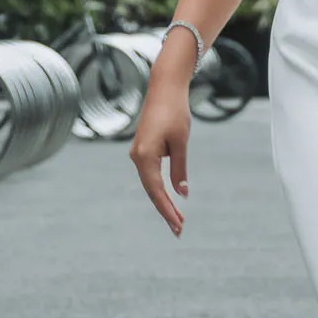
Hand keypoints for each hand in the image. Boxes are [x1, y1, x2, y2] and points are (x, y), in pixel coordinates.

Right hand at [129, 83, 192, 235]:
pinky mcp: (142, 149)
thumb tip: (181, 193)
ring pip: (150, 184)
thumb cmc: (175, 112)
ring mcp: (138, 154)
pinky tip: (169, 199)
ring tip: (177, 218)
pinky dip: (160, 188)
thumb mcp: (181, 142)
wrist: (164, 88)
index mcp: (144, 157)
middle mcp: (137, 157)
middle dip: (165, 210)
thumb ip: (179, 168)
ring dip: (163, 201)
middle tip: (179, 230)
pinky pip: (150, 174)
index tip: (178, 225)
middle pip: (151, 191)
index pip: (156, 191)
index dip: (167, 210)